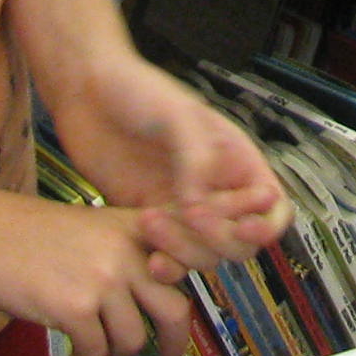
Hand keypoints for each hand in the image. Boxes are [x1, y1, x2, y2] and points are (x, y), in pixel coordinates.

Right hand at [0, 191, 193, 355]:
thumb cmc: (21, 230)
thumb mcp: (88, 226)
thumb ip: (123, 252)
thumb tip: (147, 297)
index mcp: (132, 227)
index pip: (186, 260)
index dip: (194, 289)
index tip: (192, 323)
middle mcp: (126, 251)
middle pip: (175, 311)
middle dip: (176, 346)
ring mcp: (102, 278)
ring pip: (133, 340)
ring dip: (115, 355)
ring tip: (95, 352)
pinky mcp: (74, 306)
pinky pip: (97, 351)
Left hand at [42, 55, 289, 265]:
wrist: (84, 91)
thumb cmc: (137, 88)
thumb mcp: (177, 114)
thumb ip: (196, 159)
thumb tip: (201, 205)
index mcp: (234, 161)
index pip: (272, 208)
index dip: (267, 226)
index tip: (244, 226)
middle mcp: (214, 190)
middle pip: (240, 241)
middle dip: (219, 237)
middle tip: (189, 215)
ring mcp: (183, 210)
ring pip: (205, 256)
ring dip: (185, 250)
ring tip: (149, 220)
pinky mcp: (152, 223)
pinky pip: (169, 259)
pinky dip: (165, 267)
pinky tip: (149, 260)